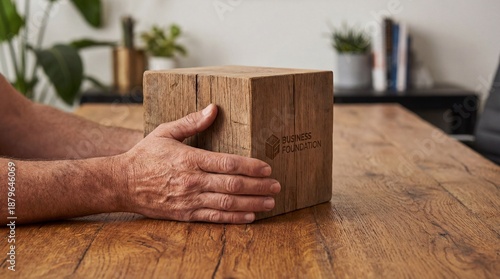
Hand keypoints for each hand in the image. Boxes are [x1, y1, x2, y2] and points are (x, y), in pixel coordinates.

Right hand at [116, 104, 280, 223]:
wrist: (122, 183)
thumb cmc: (145, 155)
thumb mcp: (165, 132)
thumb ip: (192, 122)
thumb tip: (214, 108)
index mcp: (190, 159)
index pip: (227, 163)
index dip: (250, 166)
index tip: (267, 167)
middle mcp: (192, 181)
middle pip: (232, 185)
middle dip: (258, 186)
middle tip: (276, 186)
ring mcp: (189, 199)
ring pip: (226, 204)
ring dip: (251, 204)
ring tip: (270, 202)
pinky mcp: (185, 214)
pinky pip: (214, 218)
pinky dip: (233, 218)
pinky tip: (249, 217)